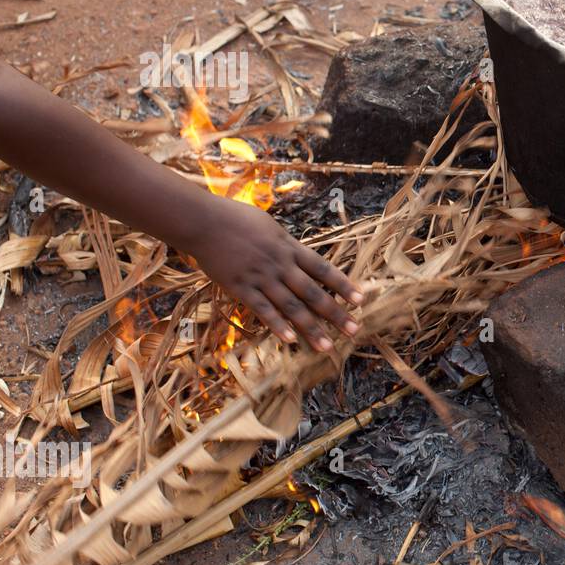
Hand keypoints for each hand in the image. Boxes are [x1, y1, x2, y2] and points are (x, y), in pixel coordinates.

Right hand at [182, 197, 363, 350]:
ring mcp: (261, 278)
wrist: (203, 221)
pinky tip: (290, 340)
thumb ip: (286, 244)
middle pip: (313, 292)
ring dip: (311, 328)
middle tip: (354, 330)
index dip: (343, 285)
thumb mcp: (270, 226)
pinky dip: (277, 325)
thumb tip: (299, 255)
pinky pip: (262, 310)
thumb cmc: (236, 218)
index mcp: (290, 247)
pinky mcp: (240, 288)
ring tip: (326, 346)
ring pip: (291, 307)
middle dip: (335, 313)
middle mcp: (280, 265)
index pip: (323, 269)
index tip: (361, 300)